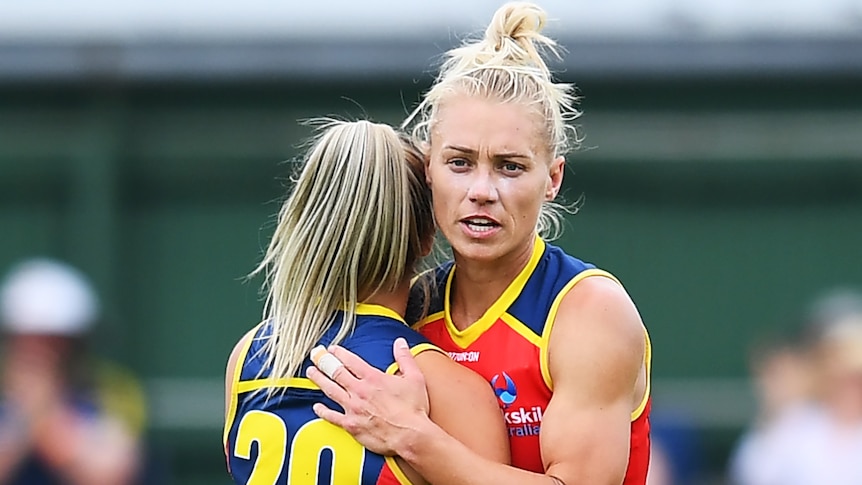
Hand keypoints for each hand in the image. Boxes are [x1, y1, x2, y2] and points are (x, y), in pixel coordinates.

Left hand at [306, 338, 429, 455]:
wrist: (410, 436)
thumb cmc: (413, 409)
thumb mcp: (414, 378)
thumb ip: (405, 358)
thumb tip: (400, 343)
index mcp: (373, 378)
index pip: (351, 361)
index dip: (340, 353)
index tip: (332, 349)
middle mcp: (360, 391)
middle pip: (336, 372)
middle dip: (324, 361)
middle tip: (315, 355)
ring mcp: (353, 408)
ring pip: (331, 390)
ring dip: (319, 380)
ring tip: (311, 372)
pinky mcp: (351, 425)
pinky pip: (332, 417)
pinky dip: (323, 411)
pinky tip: (317, 407)